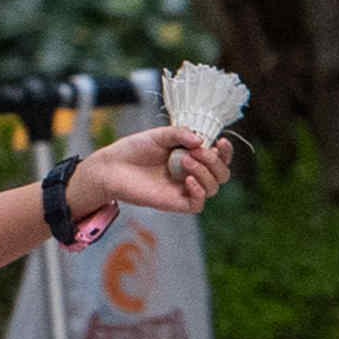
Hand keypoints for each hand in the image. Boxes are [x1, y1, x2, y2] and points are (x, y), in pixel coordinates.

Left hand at [70, 124, 227, 222]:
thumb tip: (202, 141)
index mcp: (192, 156)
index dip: (226, 152)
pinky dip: (199, 192)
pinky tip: (188, 180)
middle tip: (195, 152)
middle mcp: (192, 173)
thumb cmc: (134, 150)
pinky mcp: (174, 203)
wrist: (112, 167)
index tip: (221, 141)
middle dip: (215, 162)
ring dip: (205, 172)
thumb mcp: (159, 135)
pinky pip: (197, 204)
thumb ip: (180, 134)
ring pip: (213, 188)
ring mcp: (184, 189)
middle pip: (221, 174)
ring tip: (184, 160)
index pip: (219, 157)